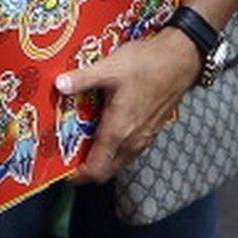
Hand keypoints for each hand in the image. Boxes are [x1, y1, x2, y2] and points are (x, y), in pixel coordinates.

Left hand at [55, 27, 199, 183]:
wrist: (179, 61)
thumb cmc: (145, 65)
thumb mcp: (108, 68)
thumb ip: (82, 79)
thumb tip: (58, 85)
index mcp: (118, 131)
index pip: (96, 170)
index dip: (78, 176)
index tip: (61, 170)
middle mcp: (132, 141)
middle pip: (106, 170)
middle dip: (86, 167)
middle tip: (68, 154)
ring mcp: (144, 137)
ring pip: (118, 160)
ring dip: (101, 157)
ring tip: (83, 139)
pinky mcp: (151, 129)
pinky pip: (129, 149)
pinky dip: (114, 147)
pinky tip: (105, 126)